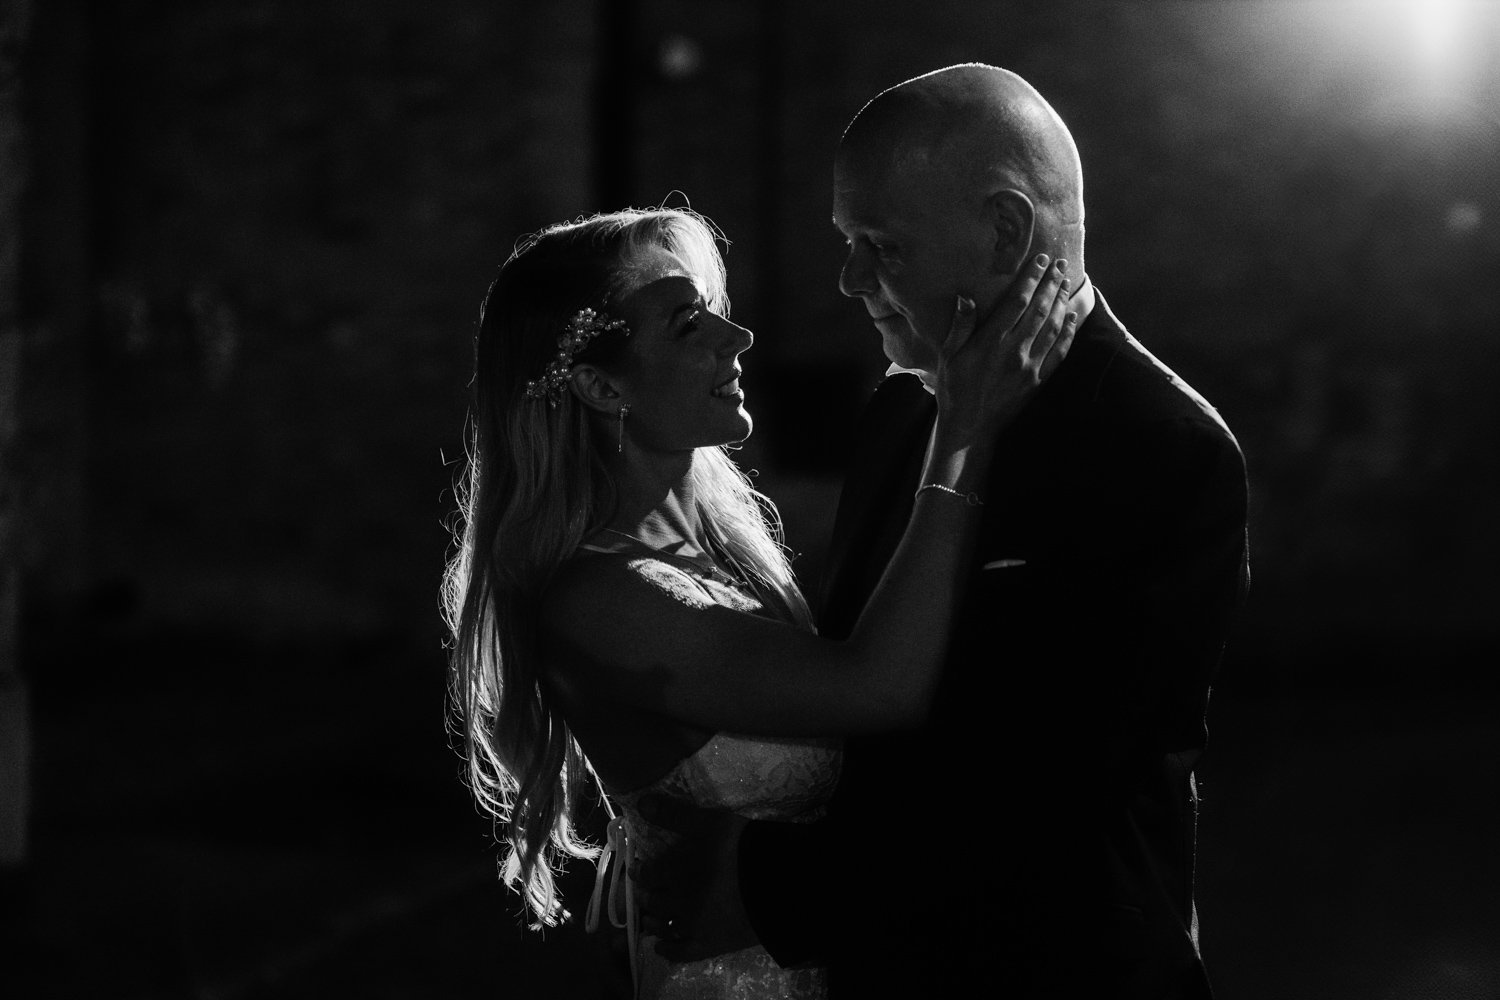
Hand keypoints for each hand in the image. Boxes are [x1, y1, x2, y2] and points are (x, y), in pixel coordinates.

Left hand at [630, 794, 758, 961]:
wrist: (775, 885)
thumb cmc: (741, 848)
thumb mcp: (709, 823)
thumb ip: (675, 814)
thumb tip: (642, 801)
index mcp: (676, 871)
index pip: (649, 873)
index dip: (640, 871)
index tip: (635, 870)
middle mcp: (678, 901)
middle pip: (654, 901)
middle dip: (645, 897)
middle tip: (642, 895)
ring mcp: (693, 926)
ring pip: (663, 927)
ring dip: (652, 922)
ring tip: (649, 919)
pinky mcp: (710, 945)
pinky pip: (682, 953)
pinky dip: (668, 951)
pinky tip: (661, 948)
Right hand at [934, 254, 1077, 435]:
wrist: (970, 428)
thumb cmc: (954, 390)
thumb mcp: (947, 356)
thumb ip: (960, 326)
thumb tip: (966, 297)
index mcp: (991, 342)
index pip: (1016, 302)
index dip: (1030, 279)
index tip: (1039, 260)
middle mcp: (1014, 351)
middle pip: (1039, 309)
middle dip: (1051, 284)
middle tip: (1060, 263)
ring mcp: (1029, 366)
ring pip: (1052, 327)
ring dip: (1061, 302)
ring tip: (1066, 283)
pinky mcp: (1038, 380)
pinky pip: (1059, 352)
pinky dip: (1068, 332)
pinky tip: (1071, 316)